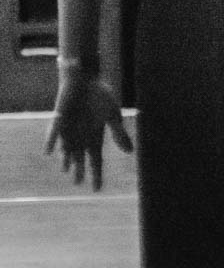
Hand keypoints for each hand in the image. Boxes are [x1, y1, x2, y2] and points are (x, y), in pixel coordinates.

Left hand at [44, 73, 132, 190]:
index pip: (96, 160)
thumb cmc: (101, 95)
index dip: (96, 174)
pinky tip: (50, 151)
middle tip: (78, 183)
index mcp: (95, 136)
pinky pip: (55, 132)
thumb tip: (129, 152)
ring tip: (66, 169)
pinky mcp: (59, 119)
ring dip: (66, 158)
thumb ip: (118, 134)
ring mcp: (69, 129)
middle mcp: (81, 136)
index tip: (97, 189)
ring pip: (67, 148)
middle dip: (80, 170)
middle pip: (80, 158)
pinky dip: (52, 141)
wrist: (86, 78)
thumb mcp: (112, 115)